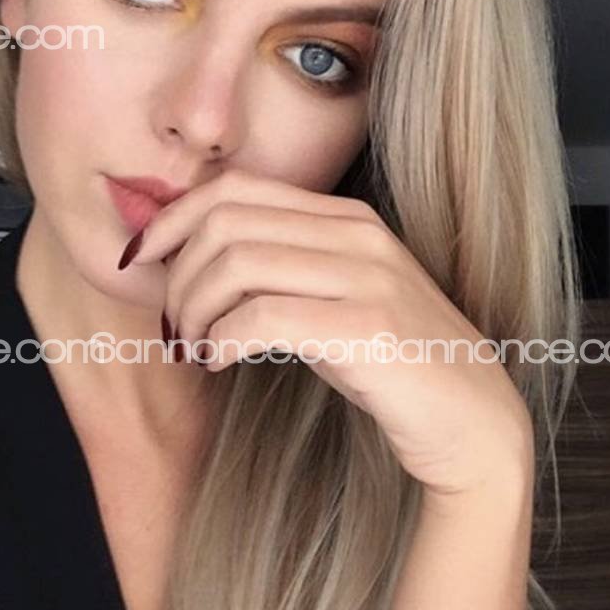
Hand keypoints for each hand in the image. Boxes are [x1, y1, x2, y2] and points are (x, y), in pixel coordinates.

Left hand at [130, 168, 533, 495]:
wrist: (469, 422)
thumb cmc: (386, 367)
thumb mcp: (327, 302)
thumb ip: (275, 273)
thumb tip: (186, 268)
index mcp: (345, 217)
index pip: (233, 188)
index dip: (172, 221)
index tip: (140, 263)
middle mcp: (357, 234)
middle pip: (225, 222)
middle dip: (178, 276)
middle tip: (175, 327)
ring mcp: (368, 277)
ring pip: (237, 264)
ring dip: (196, 312)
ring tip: (197, 349)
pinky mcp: (369, 327)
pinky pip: (263, 316)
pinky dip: (223, 340)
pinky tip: (220, 364)